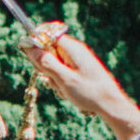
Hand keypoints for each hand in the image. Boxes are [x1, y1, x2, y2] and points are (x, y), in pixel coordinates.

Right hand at [25, 27, 139, 139]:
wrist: (109, 104)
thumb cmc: (89, 91)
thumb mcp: (64, 78)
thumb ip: (46, 63)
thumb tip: (30, 48)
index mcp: (71, 48)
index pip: (48, 35)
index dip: (37, 45)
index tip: (34, 60)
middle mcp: (74, 51)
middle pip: (48, 51)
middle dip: (45, 66)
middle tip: (53, 79)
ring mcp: (76, 60)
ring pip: (54, 64)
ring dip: (53, 78)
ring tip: (64, 88)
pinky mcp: (78, 69)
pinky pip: (62, 72)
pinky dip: (61, 82)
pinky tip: (68, 91)